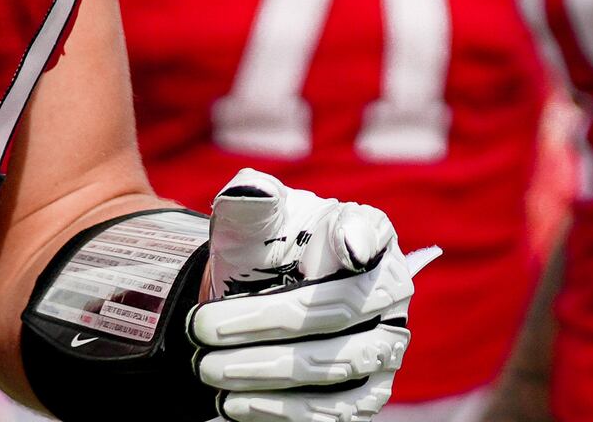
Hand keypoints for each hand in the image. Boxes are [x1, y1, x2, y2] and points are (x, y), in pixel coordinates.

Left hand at [187, 169, 434, 421]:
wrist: (251, 302)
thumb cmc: (260, 253)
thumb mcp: (250, 222)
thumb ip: (250, 201)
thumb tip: (251, 192)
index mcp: (371, 236)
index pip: (374, 232)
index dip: (361, 238)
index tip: (347, 248)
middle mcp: (392, 295)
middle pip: (336, 312)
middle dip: (261, 324)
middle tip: (201, 331)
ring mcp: (385, 350)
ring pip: (331, 368)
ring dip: (263, 372)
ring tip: (208, 370)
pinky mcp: (368, 396)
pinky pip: (331, 412)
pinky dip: (279, 411)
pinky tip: (233, 403)